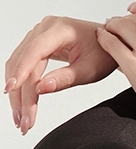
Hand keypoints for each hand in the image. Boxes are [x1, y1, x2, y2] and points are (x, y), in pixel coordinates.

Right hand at [5, 16, 115, 133]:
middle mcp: (45, 28)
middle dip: (21, 94)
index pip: (34, 51)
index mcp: (60, 29)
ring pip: (18, 64)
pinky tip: (21, 103)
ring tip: (21, 118)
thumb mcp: (90, 69)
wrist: (109, 44)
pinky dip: (20, 84)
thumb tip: (41, 89)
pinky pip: (22, 63)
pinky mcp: (36, 43)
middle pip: (24, 62)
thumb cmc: (104, 53)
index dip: (21, 71)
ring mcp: (38, 34)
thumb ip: (66, 79)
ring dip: (17, 92)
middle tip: (24, 120)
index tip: (11, 89)